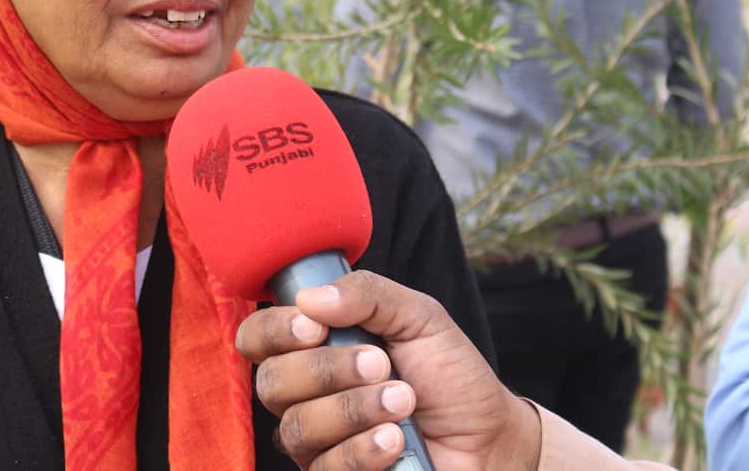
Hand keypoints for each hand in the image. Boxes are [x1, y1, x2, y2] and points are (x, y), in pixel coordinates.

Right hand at [235, 270, 539, 470]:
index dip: (274, 331)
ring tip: (403, 400)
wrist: (491, 436)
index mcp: (316, 348)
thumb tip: (309, 297)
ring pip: (296, 428)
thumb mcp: (418, 317)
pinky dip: (363, 450)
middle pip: (271, 384)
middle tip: (381, 364)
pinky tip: (397, 439)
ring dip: (353, 409)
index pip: (257, 338)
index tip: (315, 326)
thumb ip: (367, 295)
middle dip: (326, 370)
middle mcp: (307, 395)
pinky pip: (326, 467)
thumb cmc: (450, 375)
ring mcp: (319, 442)